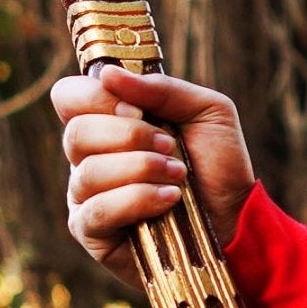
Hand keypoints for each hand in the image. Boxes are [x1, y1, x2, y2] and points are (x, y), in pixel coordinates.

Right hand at [50, 65, 255, 284]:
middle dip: (130, 137)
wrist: (236, 217)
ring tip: (177, 175)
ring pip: (88, 173)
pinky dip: (137, 200)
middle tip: (169, 146)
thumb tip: (108, 75)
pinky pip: (97, 211)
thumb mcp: (206, 110)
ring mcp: (85, 196)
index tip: (138, 111)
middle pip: (76, 133)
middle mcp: (88, 157)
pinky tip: (169, 200)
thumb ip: (162, 89)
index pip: (69, 97)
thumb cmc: (219, 163)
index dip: (97, 98)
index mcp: (106, 122)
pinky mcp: (92, 232)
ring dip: (141, 169)